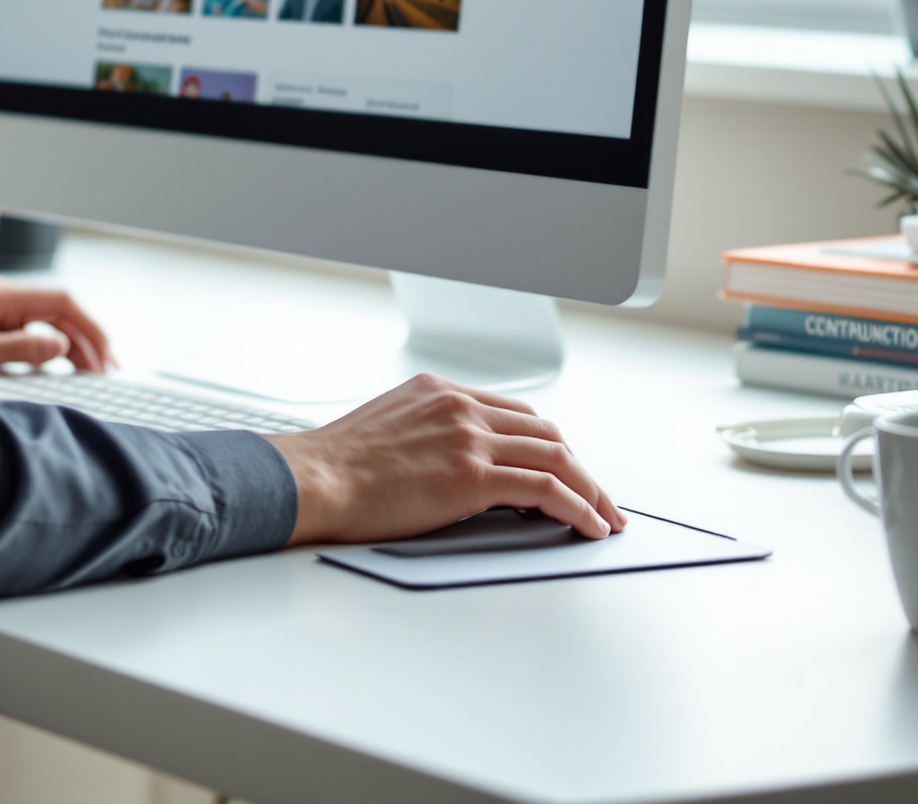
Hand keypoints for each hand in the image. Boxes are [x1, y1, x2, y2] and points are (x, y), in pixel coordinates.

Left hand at [0, 276, 113, 383]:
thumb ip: (18, 348)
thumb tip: (61, 345)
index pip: (60, 302)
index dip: (89, 328)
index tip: (106, 355)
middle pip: (57, 310)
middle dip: (85, 337)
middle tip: (106, 370)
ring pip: (43, 319)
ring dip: (68, 341)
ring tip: (90, 370)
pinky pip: (25, 327)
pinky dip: (46, 344)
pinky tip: (55, 363)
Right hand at [269, 373, 624, 544]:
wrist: (312, 478)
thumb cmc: (334, 466)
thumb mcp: (386, 428)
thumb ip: (427, 434)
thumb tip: (452, 468)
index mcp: (438, 391)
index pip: (514, 412)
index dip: (547, 443)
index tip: (563, 469)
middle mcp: (459, 406)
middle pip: (545, 430)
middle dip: (579, 466)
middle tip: (597, 496)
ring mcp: (468, 438)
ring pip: (556, 456)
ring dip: (590, 490)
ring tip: (605, 517)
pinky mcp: (472, 476)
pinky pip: (547, 489)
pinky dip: (578, 507)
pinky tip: (589, 526)